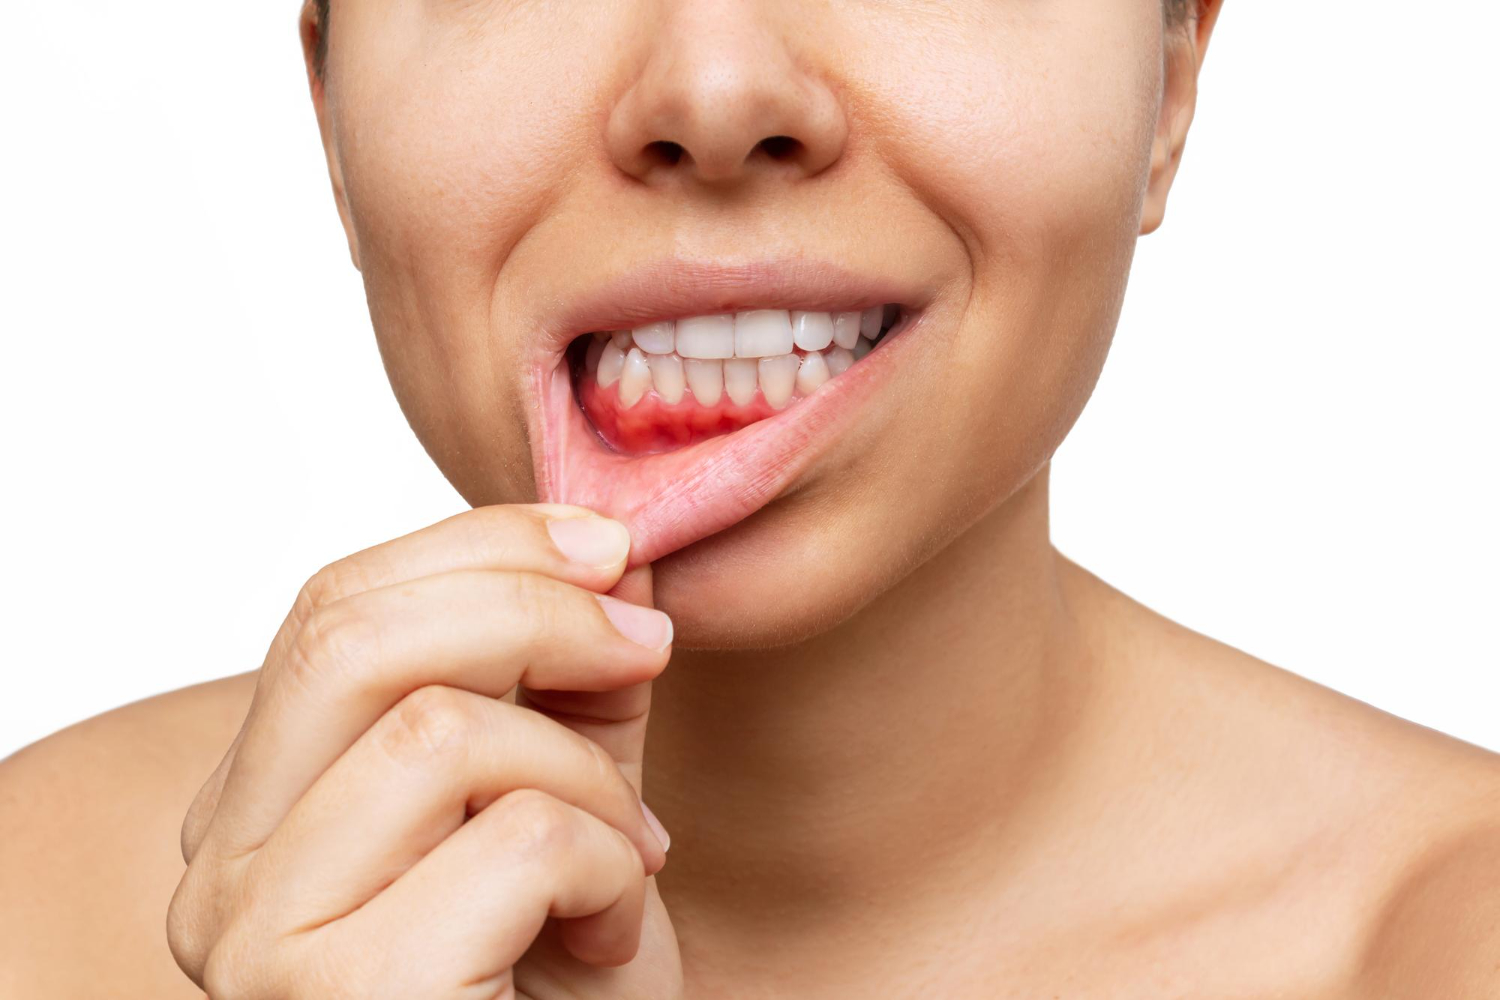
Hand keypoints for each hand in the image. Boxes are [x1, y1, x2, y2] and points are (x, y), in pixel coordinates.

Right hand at [167, 504, 683, 998]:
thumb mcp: (565, 798)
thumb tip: (609, 551)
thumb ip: (568, 683)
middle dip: (535, 609)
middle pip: (352, 640)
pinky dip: (604, 866)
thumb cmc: (555, 980)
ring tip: (629, 854)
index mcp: (259, 802)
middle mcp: (221, 866)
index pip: (332, 608)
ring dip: (586, 776)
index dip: (481, 547)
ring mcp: (257, 938)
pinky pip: (511, 842)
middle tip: (649, 645)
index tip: (610, 546)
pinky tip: (607, 936)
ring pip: (438, 733)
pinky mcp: (334, 999)